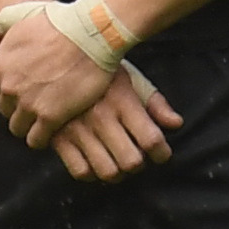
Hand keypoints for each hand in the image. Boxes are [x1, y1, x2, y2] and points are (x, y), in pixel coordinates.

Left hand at [0, 0, 128, 148]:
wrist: (90, 32)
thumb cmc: (59, 20)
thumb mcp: (18, 14)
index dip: (14, 88)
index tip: (29, 87)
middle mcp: (8, 86)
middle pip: (7, 109)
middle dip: (20, 108)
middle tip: (39, 104)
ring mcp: (28, 104)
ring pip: (18, 127)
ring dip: (29, 126)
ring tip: (45, 120)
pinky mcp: (49, 117)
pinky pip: (36, 140)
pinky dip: (41, 139)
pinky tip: (53, 130)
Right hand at [53, 60, 179, 181]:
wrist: (52, 57)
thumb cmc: (97, 68)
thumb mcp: (129, 77)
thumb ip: (154, 102)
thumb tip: (175, 124)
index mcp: (122, 100)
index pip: (151, 140)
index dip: (162, 153)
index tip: (161, 153)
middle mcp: (100, 117)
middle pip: (131, 162)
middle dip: (139, 164)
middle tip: (137, 156)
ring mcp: (77, 130)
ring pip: (107, 171)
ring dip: (117, 172)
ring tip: (117, 161)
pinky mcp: (57, 138)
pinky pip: (80, 170)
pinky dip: (91, 172)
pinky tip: (94, 160)